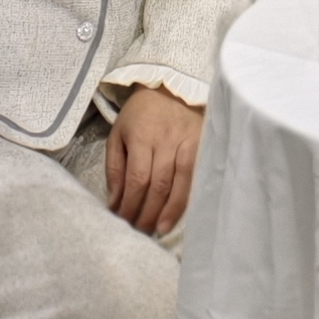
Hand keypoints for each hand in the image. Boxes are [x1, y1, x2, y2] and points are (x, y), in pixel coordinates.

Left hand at [106, 84, 201, 236]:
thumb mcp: (118, 135)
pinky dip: (188, 196)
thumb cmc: (140, 114)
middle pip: (158, 184)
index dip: (131, 204)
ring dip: (169, 210)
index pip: (137, 178)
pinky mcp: (203, 143)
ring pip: (180, 182)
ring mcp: (188, 142)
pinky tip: (180, 213)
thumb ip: (115, 169)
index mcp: (141, 136)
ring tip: (159, 230)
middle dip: (148, 212)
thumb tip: (115, 203)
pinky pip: (196, 175)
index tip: (123, 221)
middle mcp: (166, 140)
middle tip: (140, 231)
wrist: (170, 86)